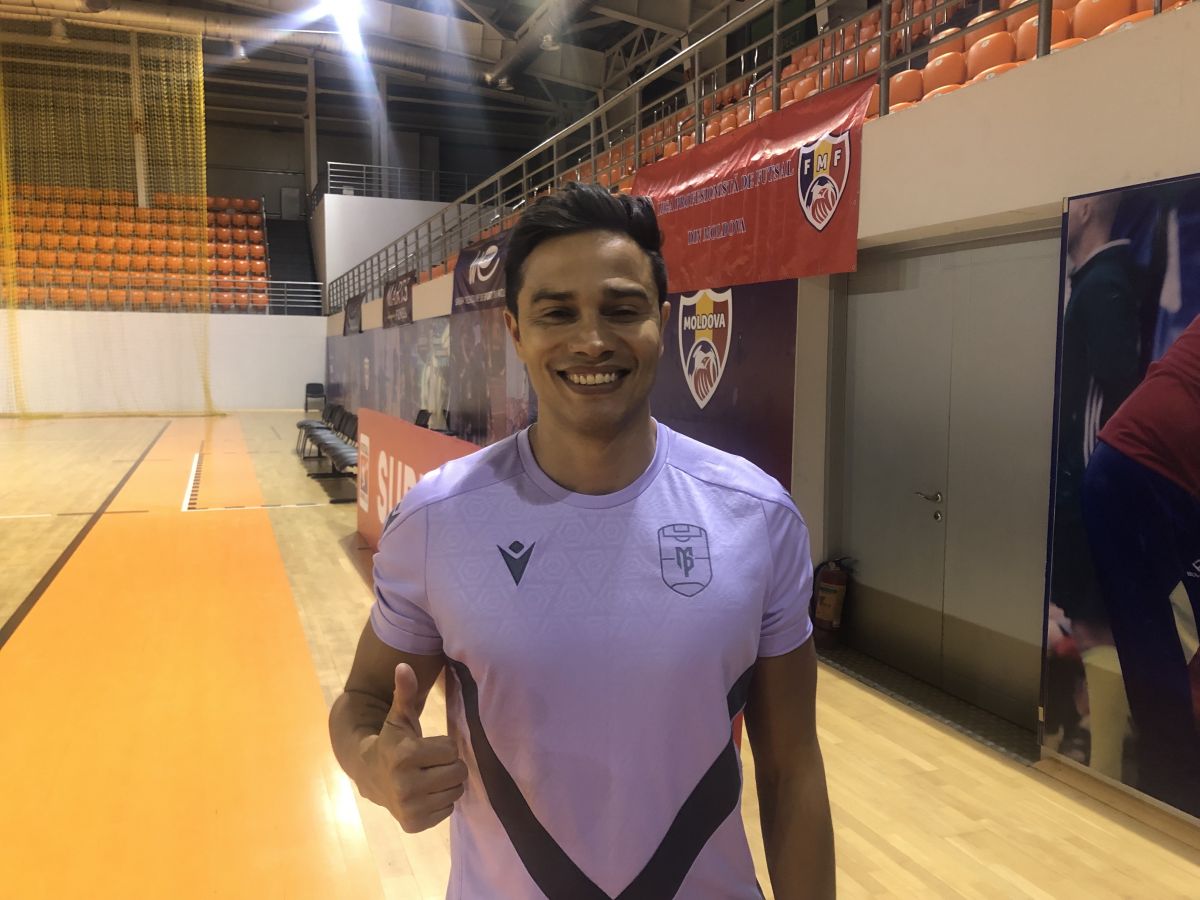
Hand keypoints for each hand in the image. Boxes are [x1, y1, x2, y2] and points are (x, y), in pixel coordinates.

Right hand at [359, 663, 466, 832]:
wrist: (369, 775)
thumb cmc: (392, 742)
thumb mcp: (398, 717)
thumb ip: (405, 693)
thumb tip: (404, 666)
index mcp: (404, 755)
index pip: (452, 750)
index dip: (444, 746)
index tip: (429, 746)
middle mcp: (406, 784)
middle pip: (458, 773)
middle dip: (449, 765)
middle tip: (432, 762)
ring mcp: (409, 807)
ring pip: (455, 792)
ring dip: (447, 784)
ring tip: (429, 777)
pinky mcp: (413, 824)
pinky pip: (447, 811)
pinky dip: (441, 802)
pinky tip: (425, 793)